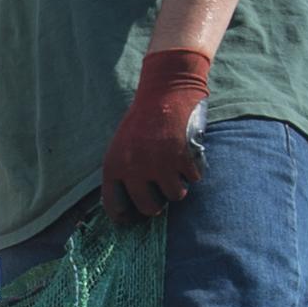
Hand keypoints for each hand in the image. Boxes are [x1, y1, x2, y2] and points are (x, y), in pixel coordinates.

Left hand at [102, 48, 211, 220]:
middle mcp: (133, 168)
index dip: (126, 216)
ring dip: (179, 185)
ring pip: (175, 196)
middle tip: (162, 193)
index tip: (135, 217)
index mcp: (113, 166)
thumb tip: (128, 207)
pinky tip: (188, 154)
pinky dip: (194, 169)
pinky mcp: (181, 157)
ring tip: (177, 169)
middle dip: (158, 204)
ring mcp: (158, 164)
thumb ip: (123, 173)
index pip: (114, 206)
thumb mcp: (122, 146)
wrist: (165, 89)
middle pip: (149, 208)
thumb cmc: (143, 120)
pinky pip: (193, 179)